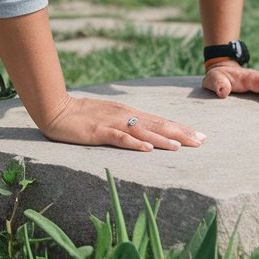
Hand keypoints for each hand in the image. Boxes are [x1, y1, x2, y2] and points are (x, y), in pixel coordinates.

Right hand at [42, 95, 206, 151]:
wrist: (56, 109)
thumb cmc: (82, 115)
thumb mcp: (109, 116)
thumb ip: (127, 122)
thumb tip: (147, 133)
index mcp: (129, 112)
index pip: (160, 121)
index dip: (181, 128)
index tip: (200, 135)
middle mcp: (125, 115)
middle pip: (158, 125)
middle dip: (181, 133)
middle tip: (202, 141)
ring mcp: (113, 123)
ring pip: (143, 131)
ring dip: (162, 139)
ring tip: (181, 147)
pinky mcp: (99, 132)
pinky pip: (120, 138)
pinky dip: (134, 143)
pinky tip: (146, 149)